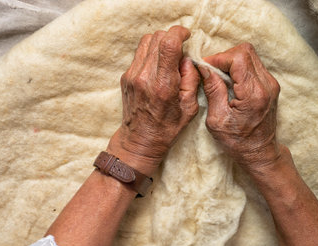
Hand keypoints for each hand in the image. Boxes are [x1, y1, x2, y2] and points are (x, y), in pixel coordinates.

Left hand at [108, 26, 199, 175]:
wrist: (140, 140)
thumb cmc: (167, 127)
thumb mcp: (190, 107)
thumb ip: (191, 79)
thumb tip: (187, 58)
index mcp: (163, 84)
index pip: (168, 43)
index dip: (179, 32)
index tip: (186, 36)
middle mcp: (145, 77)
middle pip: (157, 37)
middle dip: (171, 37)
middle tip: (179, 50)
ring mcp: (132, 75)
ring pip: (146, 41)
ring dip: (160, 43)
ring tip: (168, 57)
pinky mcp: (126, 77)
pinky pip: (139, 53)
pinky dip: (151, 53)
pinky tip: (158, 67)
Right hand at [198, 43, 280, 171]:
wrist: (259, 152)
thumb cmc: (237, 141)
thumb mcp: (216, 119)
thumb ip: (212, 90)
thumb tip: (204, 68)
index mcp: (253, 94)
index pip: (238, 58)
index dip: (219, 58)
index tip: (206, 68)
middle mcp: (267, 85)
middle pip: (246, 51)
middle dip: (225, 57)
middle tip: (212, 71)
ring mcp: (271, 84)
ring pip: (250, 55)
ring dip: (232, 61)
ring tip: (219, 76)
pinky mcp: (270, 84)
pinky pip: (253, 64)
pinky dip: (239, 67)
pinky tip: (229, 81)